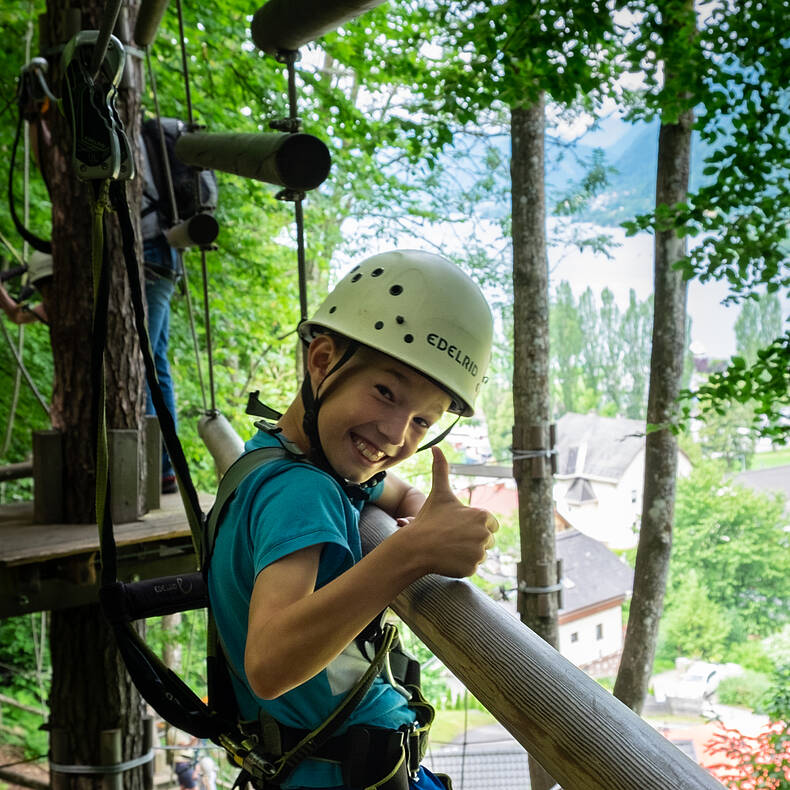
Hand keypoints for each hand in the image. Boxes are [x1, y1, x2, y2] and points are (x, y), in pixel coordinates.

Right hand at [404, 446, 497, 577]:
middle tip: (452, 537)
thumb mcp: (439, 493)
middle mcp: (485, 534)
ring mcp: (478, 553)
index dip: (475, 525)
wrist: (415, 546)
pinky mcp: (472, 568)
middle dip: (472, 539)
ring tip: (449, 547)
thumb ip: (441, 470)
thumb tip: (436, 447)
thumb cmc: (429, 518)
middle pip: (487, 540)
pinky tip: (448, 558)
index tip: (458, 525)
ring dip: (467, 552)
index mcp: (482, 516)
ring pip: (479, 554)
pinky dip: (461, 565)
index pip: (491, 524)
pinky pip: (472, 567)